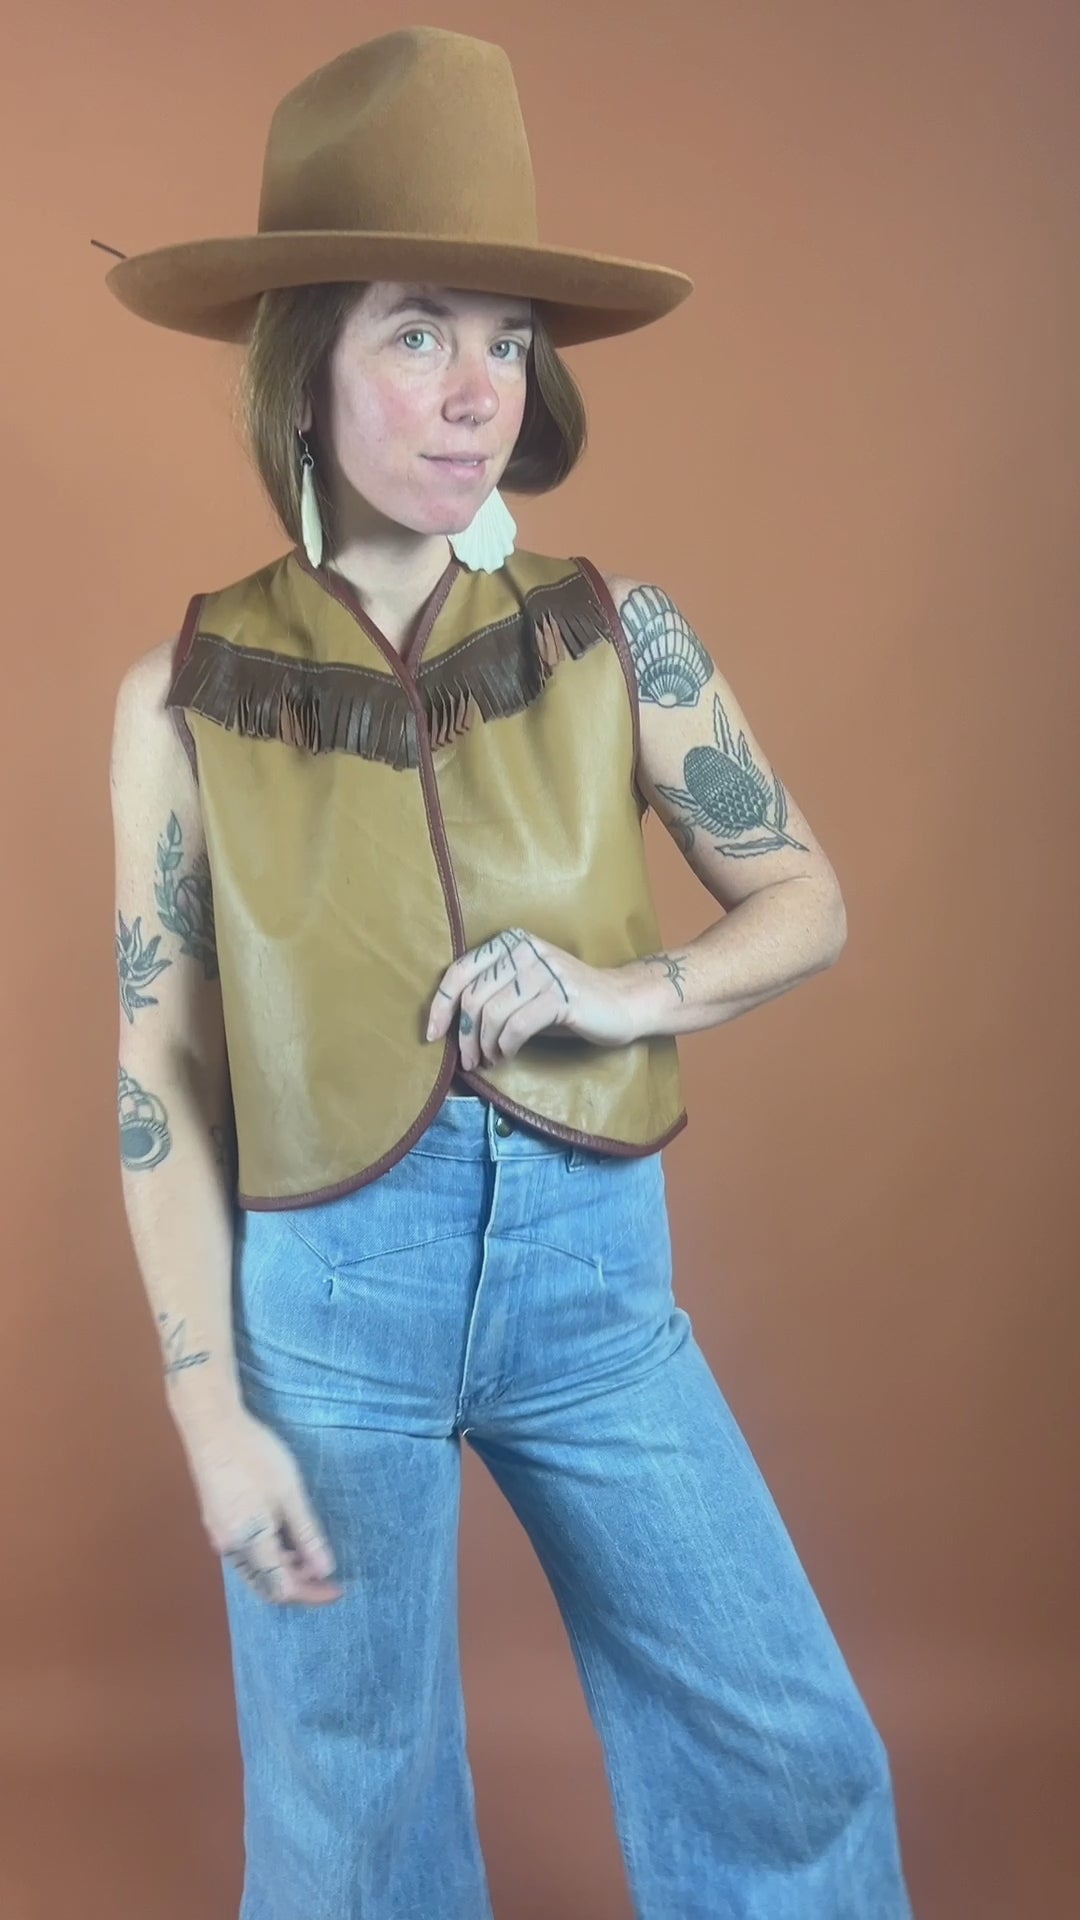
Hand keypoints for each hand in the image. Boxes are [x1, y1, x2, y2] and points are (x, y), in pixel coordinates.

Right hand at [176, 1405, 343, 1606]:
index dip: (313, 1593)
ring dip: (283, 1568)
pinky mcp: (215, 1519)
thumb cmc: (255, 1456)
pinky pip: (245, 1551)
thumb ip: (307, 1534)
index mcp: (249, 1543)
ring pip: (254, 1568)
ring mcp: (218, 1534)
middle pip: (266, 1583)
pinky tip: (283, 1534)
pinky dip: (268, 1553)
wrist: (212, 1426)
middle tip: (326, 1571)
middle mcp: (229, 1547)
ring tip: (308, 1550)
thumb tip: (325, 1569)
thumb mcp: (289, 1494)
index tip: (338, 1588)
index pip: (283, 1587)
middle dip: (298, 1584)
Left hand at [426, 927, 639, 1068]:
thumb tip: (447, 1025)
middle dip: (464, 1036)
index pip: (459, 971)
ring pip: (492, 1014)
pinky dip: (506, 1046)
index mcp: (509, 942)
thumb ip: (490, 995)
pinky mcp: (561, 994)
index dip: (440, 1006)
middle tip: (470, 1061)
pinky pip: (517, 1026)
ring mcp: (544, 969)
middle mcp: (524, 949)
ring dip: (484, 1045)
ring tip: (491, 1060)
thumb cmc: (563, 1002)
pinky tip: (508, 1054)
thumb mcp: (521, 990)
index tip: (432, 1036)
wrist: (620, 1003)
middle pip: (473, 997)